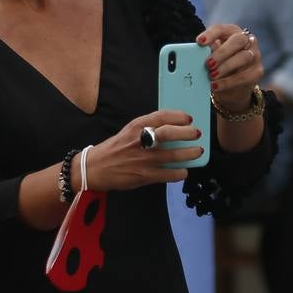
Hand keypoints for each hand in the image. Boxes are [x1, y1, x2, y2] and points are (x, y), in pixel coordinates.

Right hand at [79, 109, 202, 191]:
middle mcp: (140, 141)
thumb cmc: (114, 149)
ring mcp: (143, 159)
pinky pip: (167, 174)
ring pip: (172, 155)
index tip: (188, 119)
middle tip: (196, 134)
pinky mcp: (144, 175)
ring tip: (197, 152)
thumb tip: (171, 128)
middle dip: (187, 133)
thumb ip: (146, 128)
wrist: (95, 168)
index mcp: (135, 127)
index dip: (178, 116)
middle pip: (169, 133)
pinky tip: (184, 172)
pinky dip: (179, 173)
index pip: (161, 116)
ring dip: (189, 153)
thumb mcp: (128, 132)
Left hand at [198, 23, 263, 111]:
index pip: (222, 28)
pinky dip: (229, 82)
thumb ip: (205, 54)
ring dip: (226, 67)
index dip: (211, 34)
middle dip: (222, 52)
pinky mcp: (257, 71)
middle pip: (238, 40)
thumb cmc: (217, 67)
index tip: (199, 42)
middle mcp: (246, 40)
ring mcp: (255, 55)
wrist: (230, 88)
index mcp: (231, 32)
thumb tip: (194, 55)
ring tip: (211, 76)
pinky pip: (245, 75)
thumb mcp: (210, 59)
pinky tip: (216, 86)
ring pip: (244, 57)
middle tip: (208, 64)